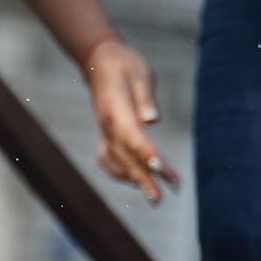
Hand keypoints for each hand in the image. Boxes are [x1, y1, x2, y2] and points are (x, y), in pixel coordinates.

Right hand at [85, 36, 179, 203]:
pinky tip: (137, 181)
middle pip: (125, 156)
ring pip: (118, 162)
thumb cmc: (125, 65)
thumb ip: (145, 97)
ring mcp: (105, 132)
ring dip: (135, 180)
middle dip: (143, 178)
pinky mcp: (107, 135)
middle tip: (159, 198)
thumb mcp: (140, 73)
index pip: (132, 135)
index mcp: (116, 108)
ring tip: (156, 195)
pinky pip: (109, 160)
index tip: (160, 168)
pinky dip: (120, 173)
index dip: (145, 153)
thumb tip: (152, 120)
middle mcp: (108, 124)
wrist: (100, 61)